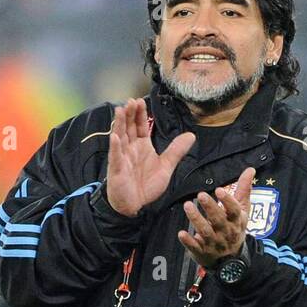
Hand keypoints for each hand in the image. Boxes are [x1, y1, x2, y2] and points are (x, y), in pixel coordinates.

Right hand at [106, 98, 195, 216]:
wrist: (135, 205)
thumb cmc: (146, 186)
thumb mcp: (165, 167)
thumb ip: (176, 151)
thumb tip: (191, 136)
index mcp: (141, 146)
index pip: (140, 126)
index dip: (140, 114)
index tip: (141, 101)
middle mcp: (130, 148)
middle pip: (129, 127)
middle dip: (130, 114)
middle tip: (132, 101)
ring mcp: (122, 157)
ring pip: (120, 137)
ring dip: (119, 124)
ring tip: (121, 110)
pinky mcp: (117, 169)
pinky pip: (115, 156)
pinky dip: (115, 147)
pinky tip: (115, 136)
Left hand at [178, 166, 255, 268]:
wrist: (231, 260)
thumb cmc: (235, 228)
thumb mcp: (242, 210)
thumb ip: (244, 190)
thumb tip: (250, 169)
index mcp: (236, 221)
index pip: (234, 210)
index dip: (228, 201)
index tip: (219, 190)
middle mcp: (226, 232)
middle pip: (218, 220)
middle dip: (210, 207)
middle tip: (200, 195)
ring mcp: (214, 243)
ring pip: (205, 231)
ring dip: (196, 219)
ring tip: (187, 206)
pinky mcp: (202, 251)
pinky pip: (195, 247)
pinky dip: (188, 241)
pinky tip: (181, 233)